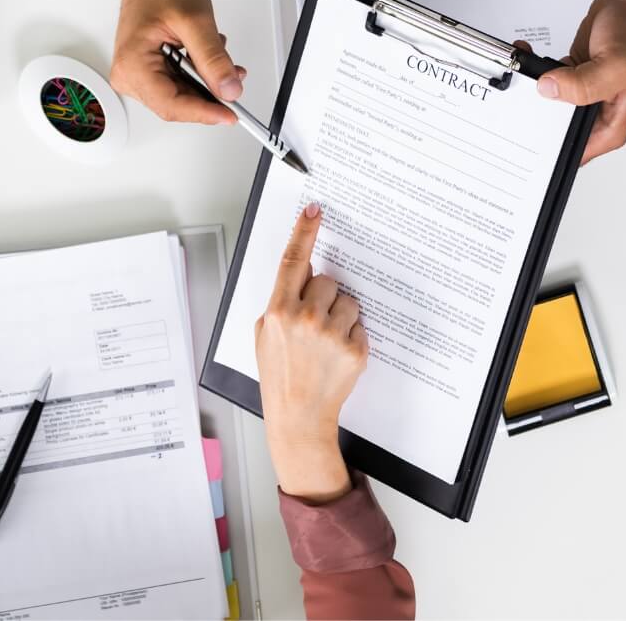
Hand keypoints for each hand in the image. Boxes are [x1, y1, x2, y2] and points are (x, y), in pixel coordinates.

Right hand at [109, 0, 246, 124]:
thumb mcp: (195, 22)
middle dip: (208, 96)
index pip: (171, 105)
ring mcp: (137, 74)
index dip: (204, 112)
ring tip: (221, 60)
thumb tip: (229, 89)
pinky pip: (178, 84)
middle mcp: (129, 74)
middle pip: (176, 104)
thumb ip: (213, 59)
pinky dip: (198, 75)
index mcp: (133, 65)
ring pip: (180, 96)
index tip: (230, 113)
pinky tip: (206, 56)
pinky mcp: (148, 70)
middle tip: (234, 83)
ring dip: (206, 84)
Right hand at [255, 203, 368, 503]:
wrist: (299, 415)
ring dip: (341, 315)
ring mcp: (332, 333)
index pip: (292, 260)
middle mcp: (306, 318)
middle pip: (327, 281)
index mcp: (279, 311)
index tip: (314, 211)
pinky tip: (336, 355)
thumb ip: (280, 302)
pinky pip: (359, 324)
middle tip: (314, 323)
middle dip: (323, 296)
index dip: (303, 232)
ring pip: (348, 301)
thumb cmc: (280, 375)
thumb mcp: (265, 334)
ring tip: (325, 342)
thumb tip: (300, 275)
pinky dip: (351, 335)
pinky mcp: (354, 348)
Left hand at [536, 0, 625, 162]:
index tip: (530, 140)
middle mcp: (597, 112)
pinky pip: (547, 80)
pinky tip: (528, 58)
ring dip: (532, 91)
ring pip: (548, 104)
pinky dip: (534, 70)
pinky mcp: (573, 74)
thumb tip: (549, 89)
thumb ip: (581, 85)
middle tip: (519, 102)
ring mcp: (583, 92)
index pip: (576, 153)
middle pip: (556, 129)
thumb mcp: (614, 66)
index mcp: (611, 125)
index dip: (551, 153)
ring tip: (522, 75)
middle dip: (535, 117)